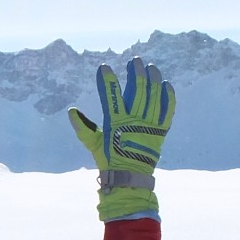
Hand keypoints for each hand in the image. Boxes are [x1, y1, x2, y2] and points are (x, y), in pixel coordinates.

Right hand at [69, 58, 174, 220]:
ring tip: (151, 67)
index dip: (108, 80)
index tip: (104, 67)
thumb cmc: (108, 161)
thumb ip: (82, 127)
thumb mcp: (92, 145)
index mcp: (116, 123)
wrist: (129, 179)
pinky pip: (167, 112)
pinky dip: (168, 98)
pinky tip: (166, 85)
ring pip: (153, 97)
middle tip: (135, 60)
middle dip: (136, 73)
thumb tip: (71, 111)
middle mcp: (134, 121)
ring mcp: (149, 126)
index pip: (111, 96)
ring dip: (153, 80)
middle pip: (137, 91)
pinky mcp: (160, 132)